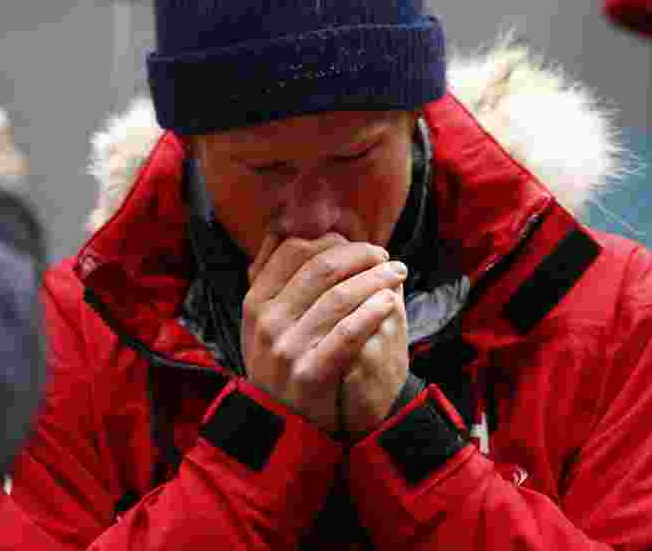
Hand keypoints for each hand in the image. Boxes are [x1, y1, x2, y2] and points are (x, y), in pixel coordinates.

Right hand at [242, 233, 408, 433]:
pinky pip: (348, 333)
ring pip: (339, 297)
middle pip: (321, 268)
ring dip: (375, 279)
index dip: (332, 241)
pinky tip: (390, 302)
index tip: (357, 244)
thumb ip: (272, 277)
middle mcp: (267, 322)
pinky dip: (373, 312)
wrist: (278, 424)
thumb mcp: (262, 322)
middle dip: (360, 255)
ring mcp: (287, 349)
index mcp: (255, 301)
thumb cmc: (278, 363)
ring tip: (397, 274)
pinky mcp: (311, 373)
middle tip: (385, 256)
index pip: (294, 251)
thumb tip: (285, 228)